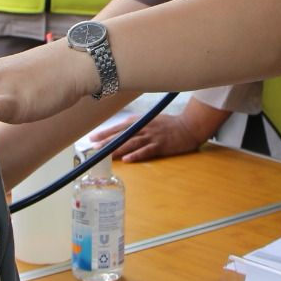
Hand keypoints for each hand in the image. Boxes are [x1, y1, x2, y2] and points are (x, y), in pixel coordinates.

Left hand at [89, 112, 208, 161]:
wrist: (188, 126)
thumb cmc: (168, 125)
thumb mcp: (150, 121)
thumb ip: (136, 126)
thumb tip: (120, 134)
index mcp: (139, 121)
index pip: (118, 127)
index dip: (105, 132)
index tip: (92, 138)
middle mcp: (143, 127)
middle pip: (122, 135)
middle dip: (107, 141)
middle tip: (94, 148)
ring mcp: (152, 136)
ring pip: (131, 143)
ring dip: (117, 149)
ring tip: (106, 155)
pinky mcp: (160, 145)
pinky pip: (146, 151)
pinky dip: (136, 155)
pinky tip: (127, 159)